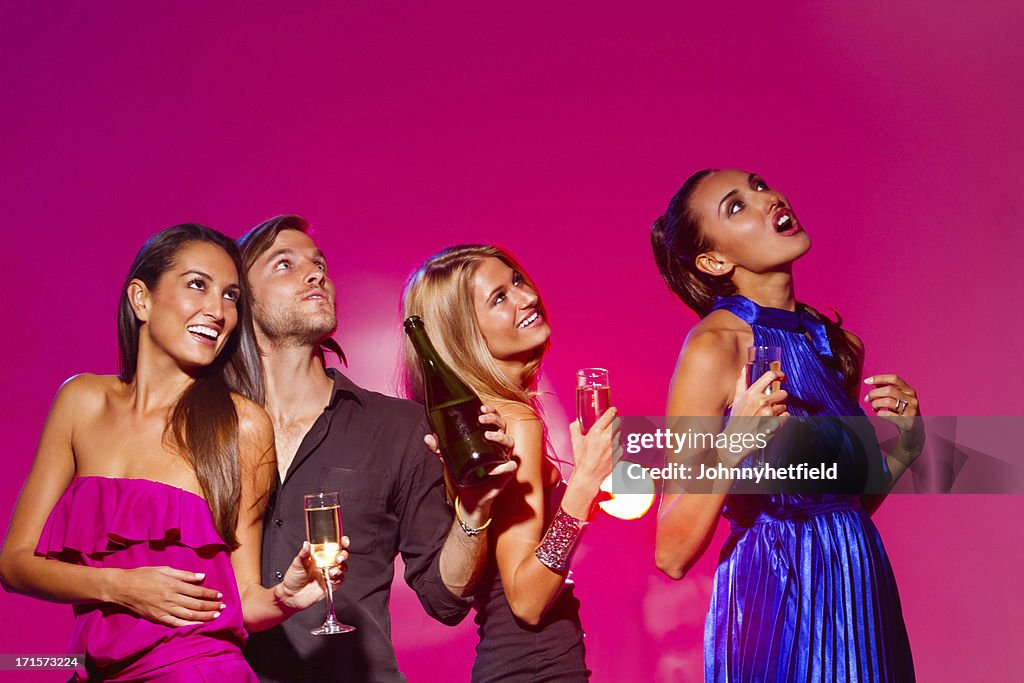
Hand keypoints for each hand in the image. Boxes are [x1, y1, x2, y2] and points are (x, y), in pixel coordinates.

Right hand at [113, 566, 224, 626]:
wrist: (123, 588)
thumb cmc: (143, 575)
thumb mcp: (164, 570)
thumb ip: (184, 575)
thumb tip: (202, 577)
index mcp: (173, 584)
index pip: (197, 591)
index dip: (210, 593)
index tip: (220, 595)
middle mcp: (170, 598)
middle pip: (195, 604)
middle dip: (211, 606)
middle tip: (223, 607)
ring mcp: (164, 609)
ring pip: (188, 615)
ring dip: (203, 616)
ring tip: (215, 616)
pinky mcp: (157, 618)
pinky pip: (175, 623)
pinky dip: (188, 625)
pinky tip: (198, 626)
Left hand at [274, 539, 349, 611]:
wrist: (292, 596)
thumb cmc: (293, 578)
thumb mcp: (297, 563)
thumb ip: (303, 554)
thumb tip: (306, 544)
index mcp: (320, 554)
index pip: (334, 545)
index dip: (342, 542)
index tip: (343, 541)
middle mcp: (327, 562)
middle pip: (342, 555)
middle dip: (343, 555)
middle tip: (338, 559)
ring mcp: (330, 573)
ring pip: (343, 567)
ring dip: (341, 568)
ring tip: (331, 572)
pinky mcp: (332, 583)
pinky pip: (340, 579)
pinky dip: (338, 579)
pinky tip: (331, 580)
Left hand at [425, 404, 517, 522]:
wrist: (470, 495)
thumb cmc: (464, 473)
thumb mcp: (449, 458)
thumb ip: (439, 448)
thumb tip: (428, 437)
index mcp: (487, 437)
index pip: (493, 419)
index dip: (490, 411)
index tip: (481, 408)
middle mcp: (498, 445)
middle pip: (502, 425)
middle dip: (493, 419)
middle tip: (481, 419)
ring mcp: (503, 457)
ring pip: (509, 441)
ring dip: (500, 437)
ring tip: (487, 435)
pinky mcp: (505, 472)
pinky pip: (511, 466)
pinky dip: (509, 465)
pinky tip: (505, 464)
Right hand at [568, 407, 621, 495]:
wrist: (589, 476)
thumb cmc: (582, 460)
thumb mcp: (575, 442)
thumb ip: (575, 428)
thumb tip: (576, 422)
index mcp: (596, 432)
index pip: (609, 416)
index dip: (612, 411)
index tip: (613, 410)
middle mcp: (607, 438)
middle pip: (618, 423)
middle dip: (615, 422)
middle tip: (611, 424)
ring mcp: (615, 446)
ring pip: (620, 433)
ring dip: (616, 434)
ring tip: (609, 439)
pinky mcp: (619, 454)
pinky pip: (621, 445)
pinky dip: (617, 445)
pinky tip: (610, 449)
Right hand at [720, 369, 788, 465]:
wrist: (736, 440)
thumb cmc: (736, 420)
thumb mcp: (737, 400)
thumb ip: (742, 383)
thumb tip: (743, 369)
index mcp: (751, 393)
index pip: (770, 376)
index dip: (779, 374)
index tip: (782, 378)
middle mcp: (761, 401)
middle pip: (783, 393)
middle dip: (780, 399)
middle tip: (772, 405)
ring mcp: (769, 413)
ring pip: (784, 406)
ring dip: (779, 411)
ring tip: (768, 417)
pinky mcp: (775, 423)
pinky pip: (786, 416)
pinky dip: (782, 419)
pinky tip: (772, 422)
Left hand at [864, 374, 923, 452]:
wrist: (913, 429)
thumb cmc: (901, 411)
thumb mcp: (897, 398)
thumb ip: (887, 389)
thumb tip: (872, 381)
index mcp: (909, 390)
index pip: (894, 378)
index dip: (879, 378)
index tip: (866, 381)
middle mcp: (912, 398)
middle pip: (888, 390)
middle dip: (873, 393)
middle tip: (867, 399)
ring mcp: (911, 410)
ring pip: (887, 401)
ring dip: (875, 404)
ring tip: (874, 407)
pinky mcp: (907, 420)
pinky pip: (888, 414)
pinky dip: (880, 413)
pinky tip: (879, 414)